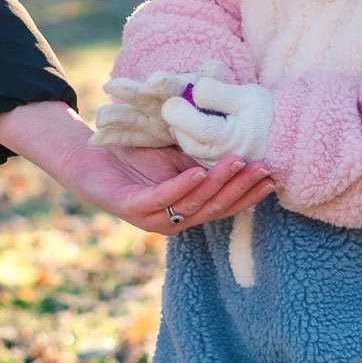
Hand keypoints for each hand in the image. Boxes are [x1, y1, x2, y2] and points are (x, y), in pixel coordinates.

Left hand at [63, 140, 275, 234]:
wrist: (89, 156)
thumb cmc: (136, 154)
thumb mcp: (178, 155)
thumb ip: (204, 157)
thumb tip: (240, 141)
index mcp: (187, 210)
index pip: (225, 205)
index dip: (249, 193)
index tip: (272, 176)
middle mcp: (174, 220)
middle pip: (215, 207)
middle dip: (242, 188)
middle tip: (264, 168)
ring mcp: (153, 218)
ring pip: (193, 204)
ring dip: (218, 184)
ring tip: (238, 163)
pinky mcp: (132, 208)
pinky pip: (163, 199)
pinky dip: (182, 186)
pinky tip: (199, 172)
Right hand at [88, 63, 224, 148]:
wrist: (217, 124)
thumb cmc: (218, 106)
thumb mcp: (218, 93)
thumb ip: (212, 82)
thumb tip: (213, 66)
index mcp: (177, 90)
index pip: (166, 85)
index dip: (160, 83)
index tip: (153, 83)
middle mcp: (159, 100)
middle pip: (141, 94)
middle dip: (128, 90)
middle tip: (112, 86)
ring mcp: (150, 117)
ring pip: (127, 115)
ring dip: (113, 115)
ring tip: (101, 119)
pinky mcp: (144, 134)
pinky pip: (125, 136)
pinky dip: (109, 137)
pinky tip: (93, 141)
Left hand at [162, 77, 273, 166]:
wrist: (284, 135)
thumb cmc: (265, 112)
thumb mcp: (246, 95)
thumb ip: (218, 93)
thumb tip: (194, 91)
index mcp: (230, 139)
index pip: (197, 127)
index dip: (179, 111)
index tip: (174, 99)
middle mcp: (221, 158)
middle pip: (187, 141)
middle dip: (176, 121)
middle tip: (174, 104)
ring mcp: (217, 166)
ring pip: (188, 149)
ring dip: (180, 130)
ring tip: (182, 113)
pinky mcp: (215, 168)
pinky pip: (194, 154)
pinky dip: (188, 138)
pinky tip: (189, 124)